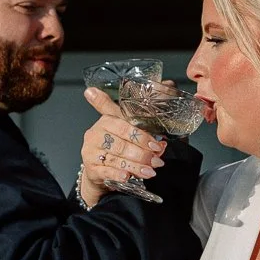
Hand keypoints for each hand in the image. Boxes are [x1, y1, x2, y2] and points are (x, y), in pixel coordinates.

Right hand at [78, 87, 166, 208]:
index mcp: (107, 119)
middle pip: (121, 141)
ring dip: (136, 164)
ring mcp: (91, 150)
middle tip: (157, 157)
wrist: (101, 171)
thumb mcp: (130, 127)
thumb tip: (169, 84)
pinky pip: (106, 170)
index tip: (157, 143)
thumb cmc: (120, 145)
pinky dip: (118, 173)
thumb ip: (148, 111)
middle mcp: (96, 132)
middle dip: (142, 151)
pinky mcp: (90, 167)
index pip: (123, 124)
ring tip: (150, 170)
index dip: (141, 135)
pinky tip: (128, 176)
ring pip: (116, 156)